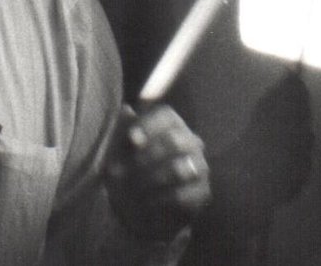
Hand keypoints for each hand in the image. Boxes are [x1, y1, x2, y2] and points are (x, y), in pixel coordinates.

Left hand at [104, 104, 211, 240]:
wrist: (140, 211)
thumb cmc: (128, 173)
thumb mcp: (119, 152)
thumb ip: (122, 131)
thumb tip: (127, 109)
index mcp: (171, 125)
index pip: (166, 116)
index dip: (149, 125)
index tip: (132, 140)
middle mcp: (191, 142)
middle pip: (174, 140)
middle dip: (146, 157)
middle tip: (123, 172)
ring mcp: (200, 167)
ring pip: (179, 169)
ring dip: (151, 180)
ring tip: (134, 189)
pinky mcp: (202, 192)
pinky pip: (183, 195)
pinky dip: (160, 200)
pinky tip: (147, 203)